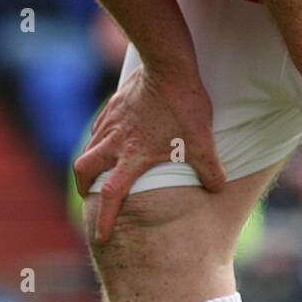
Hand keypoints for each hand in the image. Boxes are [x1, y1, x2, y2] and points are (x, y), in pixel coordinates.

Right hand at [73, 65, 225, 243]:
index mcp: (133, 157)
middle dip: (82, 186)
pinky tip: (111, 137)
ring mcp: (111, 122)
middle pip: (83, 170)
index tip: (99, 235)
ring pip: (88, 146)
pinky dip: (100, 138)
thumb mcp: (202, 141)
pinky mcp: (113, 104)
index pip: (111, 195)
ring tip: (100, 169)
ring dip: (90, 162)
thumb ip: (210, 169)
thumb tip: (218, 187)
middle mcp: (115, 142)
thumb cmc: (184, 105)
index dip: (104, 218)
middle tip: (88, 195)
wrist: (167, 66)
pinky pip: (99, 127)